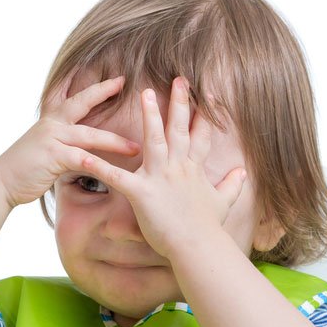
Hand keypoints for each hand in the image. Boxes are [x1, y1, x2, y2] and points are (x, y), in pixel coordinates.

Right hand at [0, 76, 139, 207]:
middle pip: (82, 102)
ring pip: (89, 134)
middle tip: (124, 82)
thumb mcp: (43, 148)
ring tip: (135, 147)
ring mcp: (51, 138)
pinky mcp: (52, 156)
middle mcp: (51, 124)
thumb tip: (79, 148)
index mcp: (50, 120)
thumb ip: (61, 142)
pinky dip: (97, 164)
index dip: (90, 84)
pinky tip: (113, 170)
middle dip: (103, 90)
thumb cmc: (23, 169)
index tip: (112, 76)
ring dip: (114, 141)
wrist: (0, 182)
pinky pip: (80, 158)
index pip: (72, 96)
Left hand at [84, 77, 245, 259]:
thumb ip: (232, 185)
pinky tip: (83, 155)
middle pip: (178, 129)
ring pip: (153, 139)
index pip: (200, 136)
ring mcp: (160, 178)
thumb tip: (243, 173)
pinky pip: (115, 177)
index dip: (204, 114)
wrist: (199, 247)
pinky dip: (98, 167)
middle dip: (179, 102)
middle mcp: (178, 167)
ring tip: (144, 93)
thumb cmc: (209, 228)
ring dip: (149, 116)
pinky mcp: (141, 193)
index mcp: (193, 169)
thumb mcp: (224, 202)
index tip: (208, 94)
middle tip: (177, 79)